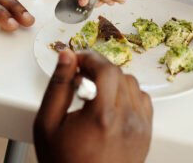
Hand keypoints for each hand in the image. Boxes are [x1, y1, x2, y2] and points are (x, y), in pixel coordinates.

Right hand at [34, 50, 152, 162]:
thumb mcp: (47, 124)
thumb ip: (57, 86)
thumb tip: (67, 58)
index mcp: (101, 116)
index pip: (105, 69)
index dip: (90, 58)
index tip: (78, 60)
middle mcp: (126, 120)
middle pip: (119, 74)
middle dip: (99, 69)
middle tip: (82, 77)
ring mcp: (139, 128)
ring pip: (132, 84)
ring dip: (114, 81)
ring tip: (95, 93)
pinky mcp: (145, 134)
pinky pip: (142, 101)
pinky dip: (128, 96)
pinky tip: (111, 105)